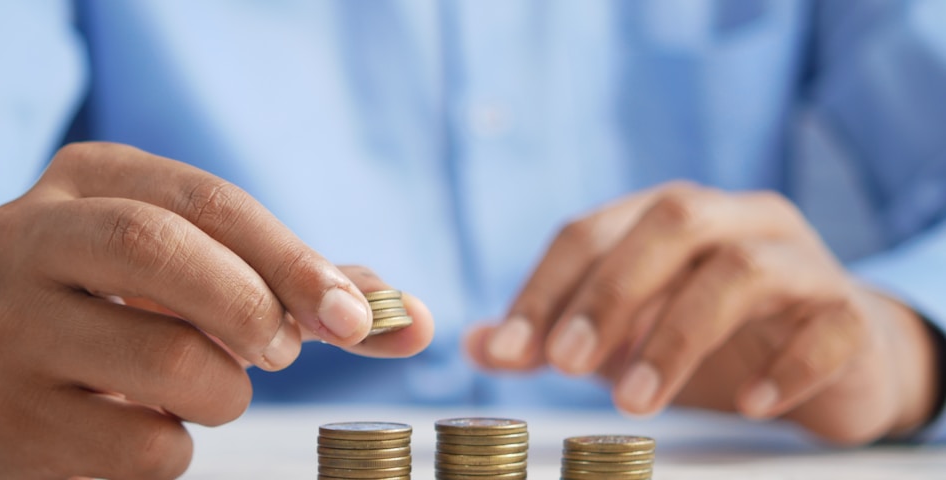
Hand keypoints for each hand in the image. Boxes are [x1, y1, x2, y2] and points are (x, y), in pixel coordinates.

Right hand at [0, 143, 432, 478]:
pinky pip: (140, 446)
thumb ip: (308, 288)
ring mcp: (7, 327)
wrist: (8, 384)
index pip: (208, 200)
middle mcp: (29, 236)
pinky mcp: (7, 417)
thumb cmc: (134, 314)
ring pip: (165, 361)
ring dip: (224, 392)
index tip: (355, 317)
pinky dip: (178, 448)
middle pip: (160, 249)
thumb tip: (416, 321)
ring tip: (208, 389)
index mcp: (90, 179)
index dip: (293, 259)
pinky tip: (151, 427)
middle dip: (252, 307)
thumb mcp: (206, 273)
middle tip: (282, 352)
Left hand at [467, 182, 938, 443]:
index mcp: (669, 216)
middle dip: (610, 293)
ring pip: (742, 269)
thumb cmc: (717, 337)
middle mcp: (735, 220)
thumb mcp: (625, 334)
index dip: (544, 287)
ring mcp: (799, 261)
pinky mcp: (849, 313)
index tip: (508, 350)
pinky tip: (748, 404)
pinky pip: (826, 327)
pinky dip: (785, 366)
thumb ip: (555, 335)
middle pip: (671, 222)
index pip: (591, 230)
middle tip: (566, 364)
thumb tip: (475, 345)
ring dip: (678, 336)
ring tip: (636, 401)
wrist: (836, 356)